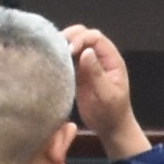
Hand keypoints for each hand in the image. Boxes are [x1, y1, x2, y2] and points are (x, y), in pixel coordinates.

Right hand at [64, 25, 140, 156]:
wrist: (110, 128)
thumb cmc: (112, 112)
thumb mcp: (106, 94)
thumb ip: (97, 73)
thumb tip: (86, 51)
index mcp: (111, 59)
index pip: (96, 37)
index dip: (82, 38)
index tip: (69, 49)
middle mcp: (100, 57)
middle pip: (84, 35)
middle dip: (71, 36)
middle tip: (56, 46)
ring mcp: (88, 64)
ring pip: (75, 45)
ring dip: (63, 45)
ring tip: (51, 51)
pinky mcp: (78, 73)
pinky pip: (68, 59)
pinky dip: (60, 57)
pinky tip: (51, 61)